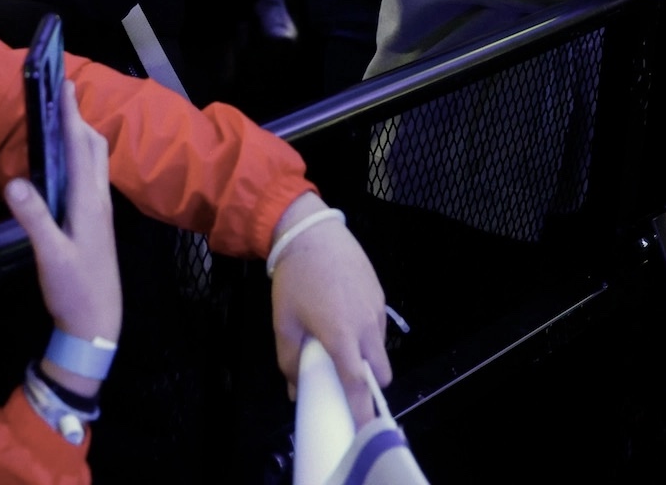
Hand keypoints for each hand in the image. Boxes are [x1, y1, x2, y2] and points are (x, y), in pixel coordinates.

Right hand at [5, 76, 119, 399]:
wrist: (98, 324)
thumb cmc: (76, 290)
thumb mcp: (50, 256)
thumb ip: (34, 219)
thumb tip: (13, 181)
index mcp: (89, 202)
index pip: (80, 147)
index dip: (71, 115)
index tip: (63, 85)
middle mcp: (98, 200)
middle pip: (94, 147)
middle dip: (78, 117)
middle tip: (60, 94)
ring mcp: (99, 211)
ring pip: (94, 162)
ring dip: (80, 136)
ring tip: (61, 119)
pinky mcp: (95, 222)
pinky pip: (89, 177)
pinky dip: (78, 157)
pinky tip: (62, 164)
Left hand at [270, 194, 391, 424]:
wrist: (311, 233)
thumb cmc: (295, 280)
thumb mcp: (284, 322)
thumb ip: (290, 360)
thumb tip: (294, 389)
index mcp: (342, 337)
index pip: (359, 385)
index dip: (364, 412)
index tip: (368, 431)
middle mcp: (366, 327)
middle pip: (381, 373)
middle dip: (370, 385)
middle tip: (348, 383)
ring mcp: (377, 310)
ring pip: (381, 349)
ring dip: (368, 358)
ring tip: (342, 345)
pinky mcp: (380, 295)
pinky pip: (379, 327)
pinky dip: (367, 334)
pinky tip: (345, 318)